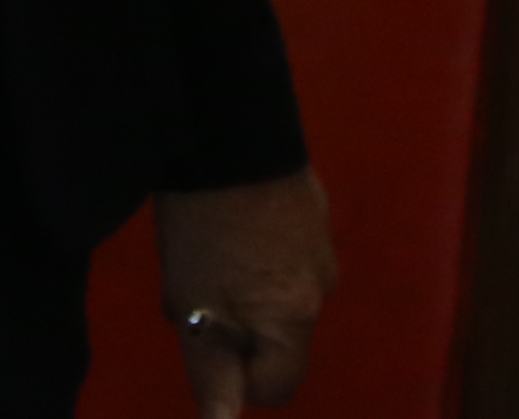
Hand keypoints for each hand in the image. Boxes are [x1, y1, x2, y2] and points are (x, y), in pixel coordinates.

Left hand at [153, 168, 333, 414]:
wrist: (226, 130)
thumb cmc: (204, 231)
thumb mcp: (196, 311)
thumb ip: (213, 376)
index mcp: (297, 318)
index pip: (276, 388)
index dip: (235, 376)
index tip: (203, 337)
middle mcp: (323, 286)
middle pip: (279, 339)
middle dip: (237, 329)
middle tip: (195, 291)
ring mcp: (322, 241)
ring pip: (280, 295)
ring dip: (246, 289)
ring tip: (207, 250)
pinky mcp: (313, 206)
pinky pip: (285, 254)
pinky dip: (258, 253)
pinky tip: (227, 222)